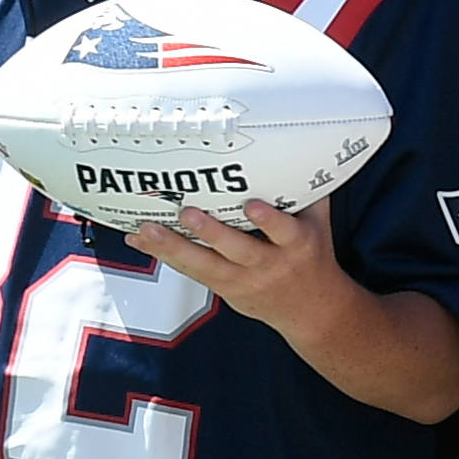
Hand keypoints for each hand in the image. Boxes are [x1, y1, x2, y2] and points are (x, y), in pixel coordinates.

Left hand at [137, 194, 343, 325]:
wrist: (312, 310)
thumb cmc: (311, 257)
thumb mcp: (318, 226)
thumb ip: (308, 191)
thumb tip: (304, 148)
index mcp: (296, 245)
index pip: (285, 232)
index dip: (269, 221)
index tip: (253, 206)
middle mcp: (269, 264)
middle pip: (238, 250)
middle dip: (211, 233)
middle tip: (187, 213)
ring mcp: (243, 279)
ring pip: (205, 264)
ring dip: (173, 247)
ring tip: (147, 230)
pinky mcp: (223, 288)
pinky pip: (190, 271)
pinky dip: (164, 255)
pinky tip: (140, 241)